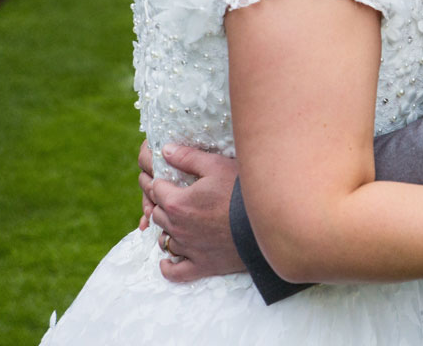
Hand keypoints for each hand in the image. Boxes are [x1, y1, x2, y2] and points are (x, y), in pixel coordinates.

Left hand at [137, 141, 247, 281]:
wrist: (267, 223)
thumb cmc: (241, 191)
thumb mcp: (217, 166)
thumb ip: (188, 157)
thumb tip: (164, 150)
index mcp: (177, 202)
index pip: (155, 189)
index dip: (157, 181)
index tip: (162, 176)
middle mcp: (177, 227)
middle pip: (157, 214)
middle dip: (161, 204)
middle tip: (172, 196)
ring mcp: (187, 249)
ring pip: (164, 240)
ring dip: (167, 230)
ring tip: (177, 222)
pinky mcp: (200, 265)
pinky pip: (175, 272)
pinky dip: (168, 266)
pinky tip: (168, 260)